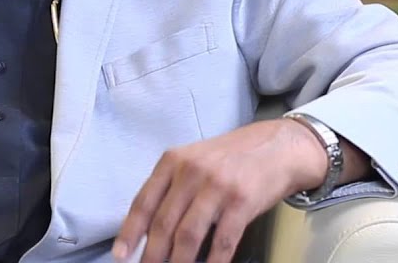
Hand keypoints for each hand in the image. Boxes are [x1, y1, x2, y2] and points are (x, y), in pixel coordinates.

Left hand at [112, 119, 326, 262]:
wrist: (276, 147)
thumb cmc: (230, 158)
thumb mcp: (192, 161)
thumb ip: (170, 187)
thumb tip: (146, 228)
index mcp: (172, 161)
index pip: (143, 202)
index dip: (129, 232)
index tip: (120, 254)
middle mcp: (191, 172)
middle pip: (163, 223)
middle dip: (152, 255)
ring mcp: (217, 187)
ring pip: (188, 235)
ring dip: (178, 262)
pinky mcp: (242, 202)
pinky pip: (222, 241)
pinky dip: (213, 262)